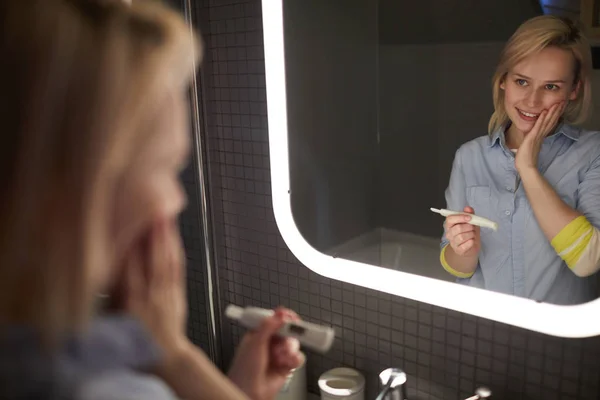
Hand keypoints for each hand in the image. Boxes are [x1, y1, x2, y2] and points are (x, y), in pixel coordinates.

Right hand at [123, 219, 189, 365]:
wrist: (164, 355)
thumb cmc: (135, 337)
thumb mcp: (115, 317)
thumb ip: (113, 292)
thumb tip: (107, 268)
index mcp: (130, 300)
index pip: (129, 267)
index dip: (129, 245)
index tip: (126, 223)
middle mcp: (149, 294)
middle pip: (151, 259)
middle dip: (152, 234)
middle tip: (152, 209)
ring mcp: (166, 292)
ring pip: (166, 260)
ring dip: (166, 237)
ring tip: (165, 215)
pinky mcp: (178, 292)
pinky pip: (178, 268)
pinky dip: (176, 251)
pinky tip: (175, 237)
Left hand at [228, 307, 304, 399]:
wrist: (249, 392)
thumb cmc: (244, 371)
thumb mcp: (255, 343)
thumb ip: (268, 326)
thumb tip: (280, 314)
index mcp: (258, 334)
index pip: (274, 320)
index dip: (283, 317)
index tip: (290, 317)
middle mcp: (269, 343)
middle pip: (286, 330)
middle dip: (290, 332)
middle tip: (295, 331)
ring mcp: (278, 354)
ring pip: (293, 343)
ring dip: (289, 348)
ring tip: (282, 354)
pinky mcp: (286, 366)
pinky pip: (297, 357)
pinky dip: (294, 358)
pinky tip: (286, 362)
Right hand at [445, 206, 480, 256]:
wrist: (471, 247)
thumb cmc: (469, 232)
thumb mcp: (471, 222)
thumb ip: (469, 214)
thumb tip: (468, 208)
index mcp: (450, 225)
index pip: (450, 219)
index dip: (460, 217)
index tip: (469, 217)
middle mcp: (449, 234)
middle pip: (457, 228)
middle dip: (468, 227)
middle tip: (473, 228)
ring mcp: (453, 243)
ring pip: (461, 237)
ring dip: (471, 234)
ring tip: (472, 234)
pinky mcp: (458, 250)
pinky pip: (465, 245)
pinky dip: (471, 242)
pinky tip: (472, 241)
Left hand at [515, 101, 565, 171]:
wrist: (526, 167)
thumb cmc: (526, 159)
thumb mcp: (530, 147)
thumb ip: (532, 141)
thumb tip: (530, 138)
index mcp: (540, 137)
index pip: (549, 124)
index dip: (554, 116)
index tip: (559, 108)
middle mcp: (541, 136)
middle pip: (550, 121)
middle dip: (556, 112)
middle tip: (562, 102)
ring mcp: (537, 136)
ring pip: (546, 122)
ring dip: (551, 113)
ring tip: (557, 104)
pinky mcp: (532, 138)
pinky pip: (537, 127)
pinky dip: (541, 119)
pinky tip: (544, 112)